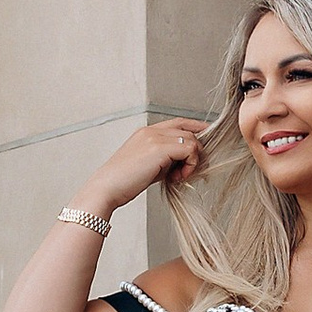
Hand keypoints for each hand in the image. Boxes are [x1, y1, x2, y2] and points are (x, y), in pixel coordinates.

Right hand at [79, 119, 208, 215]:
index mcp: (146, 132)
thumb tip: (186, 162)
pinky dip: (190, 165)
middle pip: (189, 131)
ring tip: (178, 177)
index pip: (179, 123)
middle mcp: (151, 131)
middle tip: (187, 171)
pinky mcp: (159, 148)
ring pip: (192, 140)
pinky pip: (190, 150)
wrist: (106, 189)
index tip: (205, 140)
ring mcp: (155, 137)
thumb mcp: (148, 167)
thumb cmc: (123, 182)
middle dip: (196, 151)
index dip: (196, 128)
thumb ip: (166, 160)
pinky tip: (177, 177)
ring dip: (192, 161)